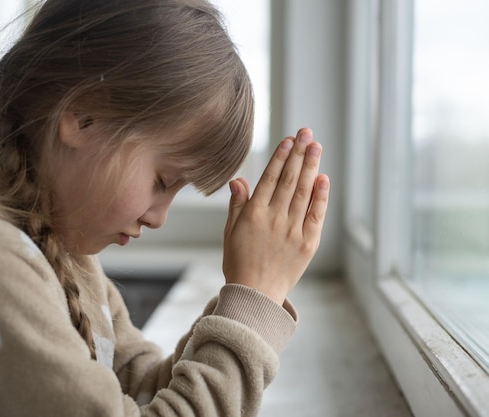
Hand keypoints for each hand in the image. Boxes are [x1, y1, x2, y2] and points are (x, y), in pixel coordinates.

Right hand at [222, 127, 329, 304]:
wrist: (254, 295)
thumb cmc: (238, 263)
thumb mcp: (230, 232)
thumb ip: (237, 205)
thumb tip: (238, 180)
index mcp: (253, 215)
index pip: (270, 178)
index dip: (280, 157)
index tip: (288, 140)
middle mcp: (274, 219)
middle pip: (289, 179)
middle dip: (298, 154)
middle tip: (307, 133)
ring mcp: (292, 231)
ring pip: (303, 192)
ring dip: (310, 167)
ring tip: (316, 146)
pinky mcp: (307, 244)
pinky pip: (315, 216)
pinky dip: (320, 196)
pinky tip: (322, 178)